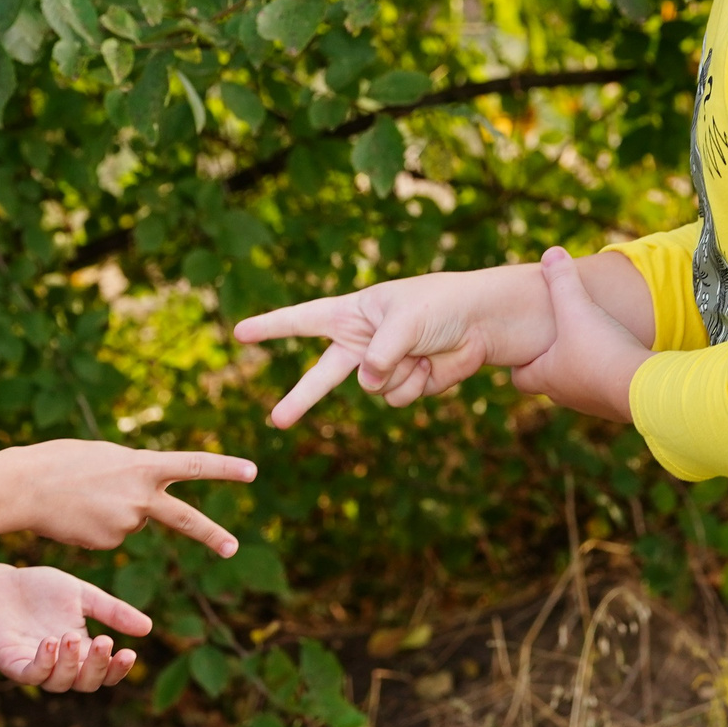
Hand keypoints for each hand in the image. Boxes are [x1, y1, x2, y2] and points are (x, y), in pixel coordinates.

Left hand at [0, 561, 148, 692]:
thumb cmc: (39, 588)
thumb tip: (148, 628)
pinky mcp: (11, 663)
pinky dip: (43, 663)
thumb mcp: (83, 595)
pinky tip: (50, 642)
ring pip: (59, 683)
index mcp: (80, 651)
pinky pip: (30, 675)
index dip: (117, 669)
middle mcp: (60, 664)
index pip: (104, 672)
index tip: (129, 653)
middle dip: (97, 667)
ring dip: (70, 664)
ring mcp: (35, 666)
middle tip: (103, 642)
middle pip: (85, 683)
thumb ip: (112, 612)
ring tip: (71, 635)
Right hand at [10, 441, 256, 555]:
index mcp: (143, 466)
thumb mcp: (107, 456)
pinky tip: (77, 516)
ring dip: (113, 513)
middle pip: (185, 519)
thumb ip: (132, 472)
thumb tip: (142, 499)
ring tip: (83, 498)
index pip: (193, 465)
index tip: (252, 471)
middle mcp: (141, 497)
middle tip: (233, 548)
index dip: (224, 468)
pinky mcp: (109, 543)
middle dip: (212, 534)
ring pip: (132, 522)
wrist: (27, 487)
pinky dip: (97, 527)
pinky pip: (111, 536)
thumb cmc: (61, 461)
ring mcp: (126, 524)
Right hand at [232, 265, 554, 427]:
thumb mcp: (404, 320)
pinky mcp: (410, 383)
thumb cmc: (442, 304)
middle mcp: (364, 340)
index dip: (271, 327)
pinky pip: (399, 398)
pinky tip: (434, 365)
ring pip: (373, 390)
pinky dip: (417, 384)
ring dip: (397, 375)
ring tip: (422, 353)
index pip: (303, 319)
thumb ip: (379, 352)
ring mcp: (386, 364)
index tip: (240, 332)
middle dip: (301, 399)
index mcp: (354, 312)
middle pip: (322, 375)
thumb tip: (369, 382)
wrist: (487, 321)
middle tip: (276, 422)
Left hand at [511, 248, 651, 421]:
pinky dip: (608, 375)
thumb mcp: (575, 306)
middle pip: (550, 382)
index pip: (520, 378)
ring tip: (594, 345)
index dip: (520, 362)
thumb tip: (550, 252)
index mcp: (546, 377)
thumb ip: (562, 279)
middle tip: (560, 339)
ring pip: (580, 386)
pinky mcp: (618, 406)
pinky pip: (607, 389)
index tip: (526, 345)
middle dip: (553, 362)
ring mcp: (593, 403)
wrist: (643, 387)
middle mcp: (566, 395)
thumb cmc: (600, 348)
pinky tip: (621, 357)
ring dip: (583, 369)